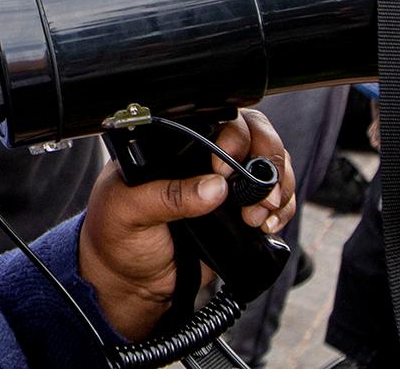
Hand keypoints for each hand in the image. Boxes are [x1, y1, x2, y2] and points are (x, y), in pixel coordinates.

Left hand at [79, 108, 295, 340]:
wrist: (131, 282)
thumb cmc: (117, 236)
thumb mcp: (128, 212)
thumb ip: (166, 196)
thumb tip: (214, 186)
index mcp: (170, 144)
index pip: (213, 118)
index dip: (231, 134)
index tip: (224, 166)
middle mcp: (201, 156)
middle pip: (254, 133)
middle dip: (265, 158)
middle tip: (259, 192)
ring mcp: (224, 183)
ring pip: (270, 162)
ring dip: (278, 185)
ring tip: (260, 214)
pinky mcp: (238, 211)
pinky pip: (274, 197)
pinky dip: (281, 207)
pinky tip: (268, 223)